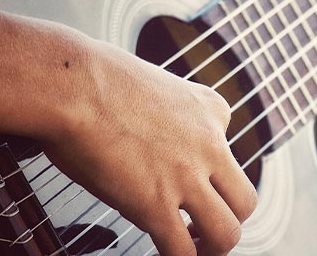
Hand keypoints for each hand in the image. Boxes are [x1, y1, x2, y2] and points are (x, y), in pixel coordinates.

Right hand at [41, 42, 256, 255]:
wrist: (70, 84)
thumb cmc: (91, 78)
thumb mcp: (154, 82)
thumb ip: (165, 110)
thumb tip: (144, 134)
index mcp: (212, 110)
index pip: (228, 148)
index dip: (206, 170)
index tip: (186, 177)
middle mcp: (209, 144)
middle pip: (245, 200)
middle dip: (228, 219)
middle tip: (204, 227)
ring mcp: (186, 177)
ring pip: (227, 232)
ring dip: (212, 248)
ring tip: (193, 251)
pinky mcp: (155, 204)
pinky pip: (182, 250)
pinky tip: (161, 255)